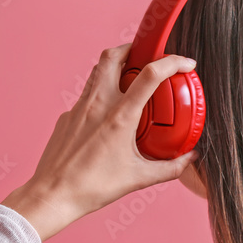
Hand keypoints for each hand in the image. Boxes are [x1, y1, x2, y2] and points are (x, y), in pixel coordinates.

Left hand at [1, 44, 199, 241]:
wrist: (53, 195)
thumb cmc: (92, 187)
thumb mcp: (138, 178)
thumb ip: (169, 167)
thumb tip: (189, 159)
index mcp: (119, 116)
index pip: (150, 74)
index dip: (172, 62)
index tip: (185, 63)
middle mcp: (97, 105)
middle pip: (113, 55)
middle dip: (133, 48)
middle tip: (147, 55)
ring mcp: (78, 108)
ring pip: (97, 71)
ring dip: (115, 66)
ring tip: (130, 78)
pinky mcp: (66, 117)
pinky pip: (86, 95)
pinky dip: (101, 94)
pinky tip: (108, 114)